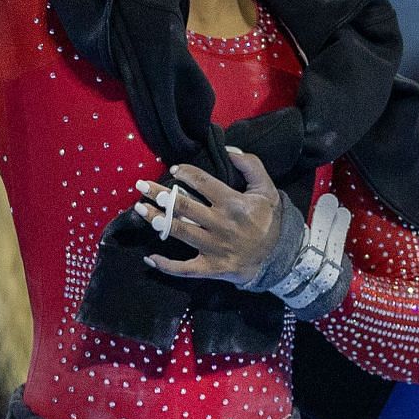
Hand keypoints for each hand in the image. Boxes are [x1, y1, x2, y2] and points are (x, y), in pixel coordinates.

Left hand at [135, 150, 284, 287]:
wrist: (279, 258)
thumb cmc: (269, 221)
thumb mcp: (267, 189)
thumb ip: (251, 166)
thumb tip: (229, 149)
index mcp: (233, 203)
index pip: (202, 182)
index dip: (185, 173)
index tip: (174, 170)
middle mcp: (220, 225)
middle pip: (182, 206)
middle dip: (158, 194)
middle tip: (141, 186)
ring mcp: (214, 248)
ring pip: (178, 231)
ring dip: (155, 219)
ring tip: (139, 209)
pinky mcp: (211, 268)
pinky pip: (184, 269)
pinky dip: (165, 265)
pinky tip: (149, 257)